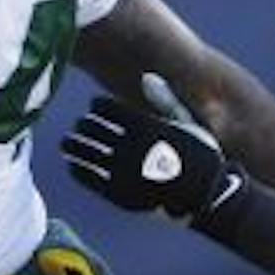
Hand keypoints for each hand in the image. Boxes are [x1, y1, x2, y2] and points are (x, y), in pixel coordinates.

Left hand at [62, 74, 231, 220]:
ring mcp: (124, 172)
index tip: (95, 106)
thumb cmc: (200, 157)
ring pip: (85, 151)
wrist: (207, 198)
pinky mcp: (119, 195)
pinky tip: (74, 164)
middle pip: (91, 127)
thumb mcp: (188, 125)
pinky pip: (89, 178)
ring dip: (73, 145)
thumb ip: (165, 101)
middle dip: (84, 124)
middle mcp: (131, 147)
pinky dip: (78, 169)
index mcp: (145, 126)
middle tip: (80, 124)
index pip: (105, 108)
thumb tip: (146, 76)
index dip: (97, 105)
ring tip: (67, 143)